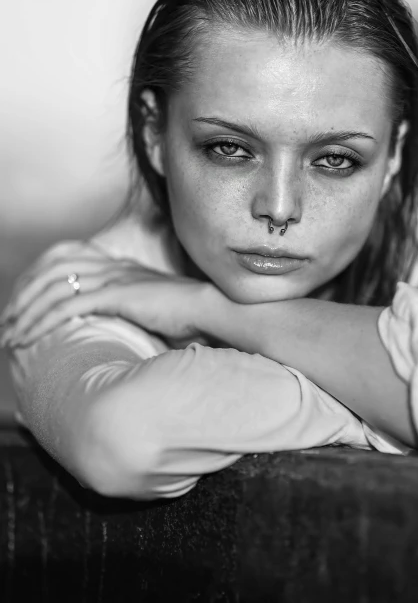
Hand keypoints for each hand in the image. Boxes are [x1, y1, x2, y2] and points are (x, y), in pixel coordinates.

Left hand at [0, 241, 217, 347]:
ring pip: (54, 289)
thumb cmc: (191, 318)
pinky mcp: (117, 295)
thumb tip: (117, 335)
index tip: (25, 309)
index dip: (40, 284)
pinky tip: (29, 338)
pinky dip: (43, 322)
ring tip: (12, 336)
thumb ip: (132, 316)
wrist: (213, 310)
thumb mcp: (154, 313)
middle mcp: (114, 268)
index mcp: (121, 268)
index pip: (67, 264)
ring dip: (27, 313)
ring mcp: (115, 279)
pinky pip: (68, 306)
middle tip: (8, 324)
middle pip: (53, 273)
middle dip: (24, 298)